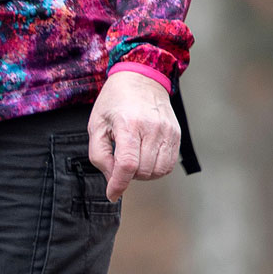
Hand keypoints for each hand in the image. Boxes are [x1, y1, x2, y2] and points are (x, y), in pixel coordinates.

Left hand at [88, 70, 178, 201]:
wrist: (141, 79)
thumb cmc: (114, 102)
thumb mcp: (96, 124)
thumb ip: (99, 155)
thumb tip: (111, 179)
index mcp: (128, 124)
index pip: (127, 164)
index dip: (119, 184)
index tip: (112, 194)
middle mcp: (151, 128)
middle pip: (142, 171)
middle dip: (128, 175)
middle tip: (119, 160)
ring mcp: (167, 132)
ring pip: (158, 172)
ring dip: (143, 173)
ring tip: (133, 157)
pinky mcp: (176, 135)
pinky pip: (169, 165)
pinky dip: (156, 168)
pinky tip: (145, 155)